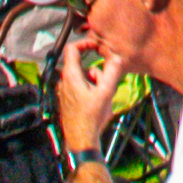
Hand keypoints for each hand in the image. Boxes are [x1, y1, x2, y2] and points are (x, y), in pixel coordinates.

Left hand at [52, 26, 128, 142]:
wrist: (81, 139)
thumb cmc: (90, 118)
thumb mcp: (106, 93)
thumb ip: (112, 73)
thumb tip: (117, 59)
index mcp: (71, 76)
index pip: (72, 49)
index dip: (85, 43)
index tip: (96, 46)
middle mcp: (64, 81)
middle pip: (79, 63)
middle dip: (95, 68)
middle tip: (105, 78)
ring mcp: (65, 91)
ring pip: (81, 76)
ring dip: (94, 80)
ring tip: (102, 94)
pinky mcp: (68, 99)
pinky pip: (79, 86)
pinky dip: (89, 88)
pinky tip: (96, 101)